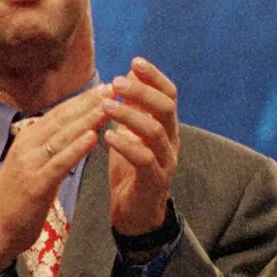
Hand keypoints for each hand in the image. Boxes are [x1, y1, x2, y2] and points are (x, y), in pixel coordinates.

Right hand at [0, 85, 110, 276]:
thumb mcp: (35, 165)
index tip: (107, 86)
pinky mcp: (35, 184)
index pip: (60, 112)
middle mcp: (27, 146)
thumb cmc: (18, 197)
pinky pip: (59, 162)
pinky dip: (76, 148)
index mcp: (28, 139)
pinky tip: (93, 137)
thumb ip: (51, 147)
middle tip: (114, 87)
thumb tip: (74, 130)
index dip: (84, 99)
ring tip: (109, 105)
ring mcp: (30, 164)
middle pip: (63, 119)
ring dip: (88, 119)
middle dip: (90, 102)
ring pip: (63, 136)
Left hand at [104, 57, 179, 240]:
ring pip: (155, 132)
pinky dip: (126, 145)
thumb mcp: (131, 135)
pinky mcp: (155, 181)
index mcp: (166, 127)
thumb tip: (127, 76)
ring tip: (105, 106)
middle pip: (166, 108)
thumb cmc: (131, 171)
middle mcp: (172, 141)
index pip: (169, 95)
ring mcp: (166, 161)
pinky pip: (144, 159)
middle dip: (141, 92)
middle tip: (116, 83)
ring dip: (129, 116)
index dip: (154, 77)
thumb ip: (132, 109)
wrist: (136, 214)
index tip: (134, 61)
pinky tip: (108, 137)